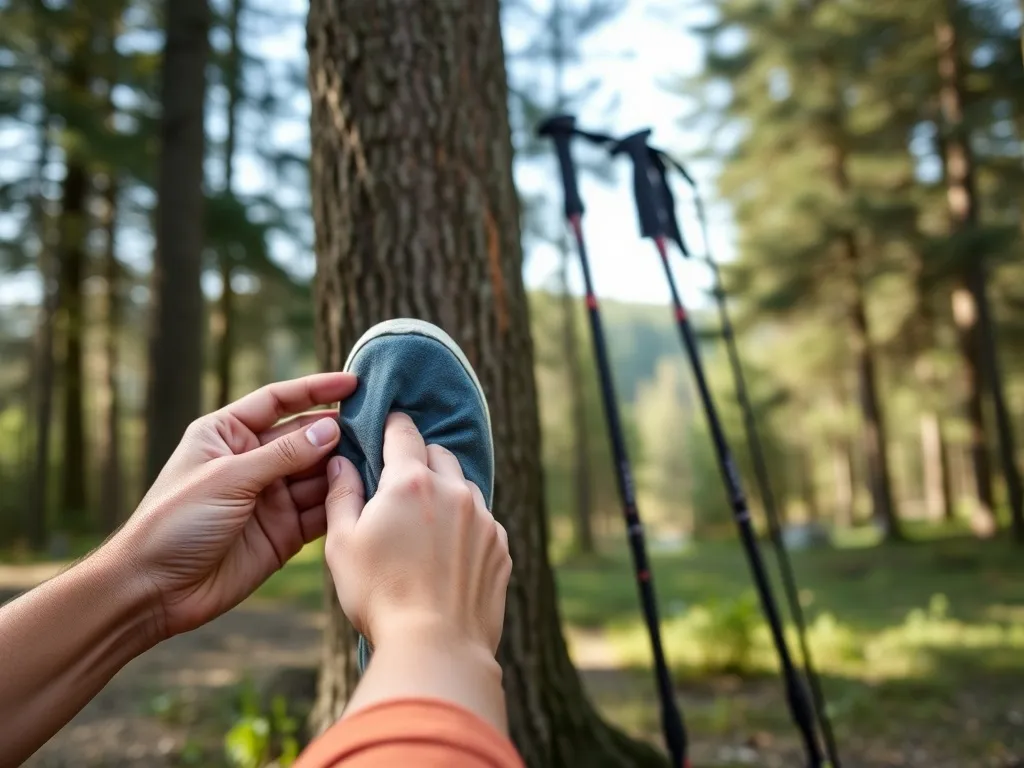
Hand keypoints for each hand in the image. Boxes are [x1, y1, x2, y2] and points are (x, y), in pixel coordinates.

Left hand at [112, 373, 356, 638]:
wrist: (153, 590)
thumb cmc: (175, 522)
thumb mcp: (229, 478)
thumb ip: (284, 454)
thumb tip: (331, 428)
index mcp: (227, 434)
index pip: (279, 401)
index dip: (316, 389)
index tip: (354, 383)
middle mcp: (252, 461)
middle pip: (306, 438)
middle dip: (340, 432)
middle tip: (381, 426)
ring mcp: (270, 497)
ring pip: (319, 475)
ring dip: (345, 468)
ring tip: (383, 459)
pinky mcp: (283, 532)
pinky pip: (320, 511)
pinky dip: (342, 503)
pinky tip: (367, 494)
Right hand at [324, 412, 511, 656]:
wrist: (437, 646)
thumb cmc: (380, 596)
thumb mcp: (342, 544)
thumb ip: (341, 495)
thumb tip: (340, 462)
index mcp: (410, 482)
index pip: (403, 432)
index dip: (392, 425)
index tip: (387, 425)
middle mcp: (454, 491)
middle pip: (438, 454)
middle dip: (419, 459)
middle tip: (399, 482)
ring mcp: (483, 519)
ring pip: (464, 486)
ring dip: (445, 492)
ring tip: (424, 522)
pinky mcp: (501, 547)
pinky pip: (483, 520)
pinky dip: (465, 524)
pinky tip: (447, 552)